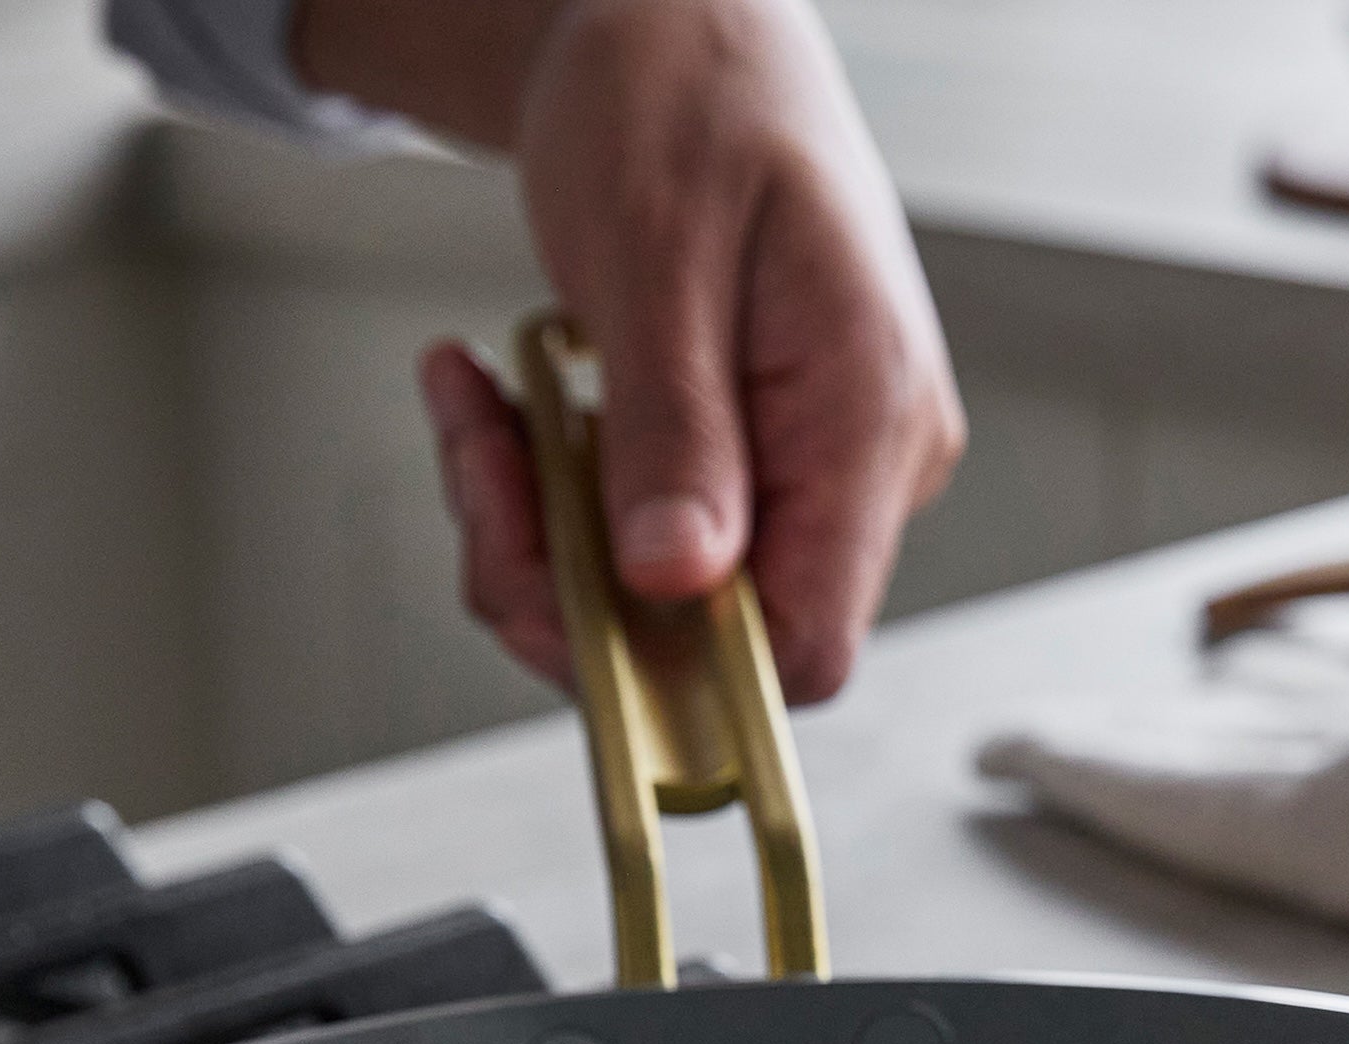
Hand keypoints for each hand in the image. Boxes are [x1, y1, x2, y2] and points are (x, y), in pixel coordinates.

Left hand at [297, 0, 964, 703]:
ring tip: (483, 414)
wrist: (672, 22)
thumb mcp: (659, 257)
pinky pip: (642, 541)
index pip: (806, 645)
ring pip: (660, 600)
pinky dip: (553, 498)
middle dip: (569, 583)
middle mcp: (857, 466)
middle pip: (716, 638)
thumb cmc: (685, 95)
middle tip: (482, 475)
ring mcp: (805, 470)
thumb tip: (673, 582)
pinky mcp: (748, 466)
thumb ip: (676, 433)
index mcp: (867, 419)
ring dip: (541, 535)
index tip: (565, 611)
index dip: (686, 673)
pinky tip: (508, 407)